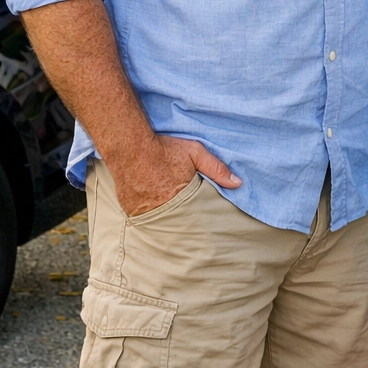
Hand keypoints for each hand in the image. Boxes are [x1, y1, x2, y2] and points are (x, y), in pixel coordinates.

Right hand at [106, 134, 240, 216]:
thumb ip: (217, 168)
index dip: (199, 217)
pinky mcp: (129, 210)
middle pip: (177, 222)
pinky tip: (151, 204)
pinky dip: (148, 213)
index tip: (203, 217)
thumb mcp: (195, 153)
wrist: (130, 146)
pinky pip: (142, 217)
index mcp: (180, 198)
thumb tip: (237, 183)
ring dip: (164, 216)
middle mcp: (160, 209)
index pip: (195, 217)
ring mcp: (142, 212)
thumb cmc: (164, 149)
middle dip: (182, 219)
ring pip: (159, 221)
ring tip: (166, 208)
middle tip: (185, 214)